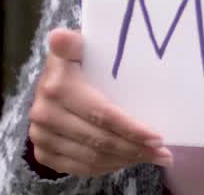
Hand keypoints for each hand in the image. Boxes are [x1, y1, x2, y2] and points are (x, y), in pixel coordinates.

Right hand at [28, 28, 173, 175]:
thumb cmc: (77, 61)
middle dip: (135, 149)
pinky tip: (126, 161)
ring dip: (125, 160)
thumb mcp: (78, 46)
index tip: (157, 137)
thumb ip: (74, 42)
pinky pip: (79, 168)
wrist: (49, 81)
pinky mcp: (42, 152)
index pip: (102, 114)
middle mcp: (45, 113)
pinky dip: (106, 168)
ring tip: (151, 157)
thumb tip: (59, 36)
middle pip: (99, 140)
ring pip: (91, 158)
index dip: (130, 128)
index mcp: (57, 86)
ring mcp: (41, 135)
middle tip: (162, 153)